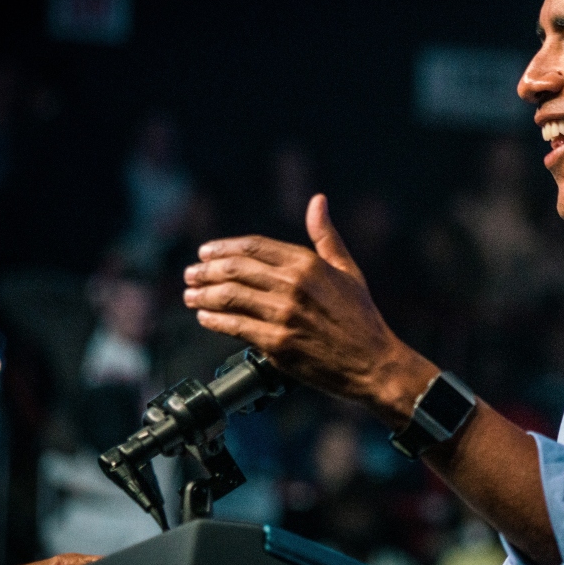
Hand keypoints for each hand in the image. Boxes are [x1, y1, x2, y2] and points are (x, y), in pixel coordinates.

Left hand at [183, 194, 434, 425]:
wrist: (373, 363)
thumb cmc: (362, 318)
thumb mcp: (348, 270)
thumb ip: (326, 236)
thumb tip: (318, 201)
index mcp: (308, 264)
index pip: (253, 246)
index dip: (223, 248)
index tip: (206, 252)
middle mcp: (293, 285)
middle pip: (234, 269)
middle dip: (205, 270)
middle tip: (191, 273)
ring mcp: (283, 315)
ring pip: (229, 296)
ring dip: (203, 294)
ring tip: (190, 295)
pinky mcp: (277, 343)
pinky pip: (234, 326)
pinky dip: (213, 320)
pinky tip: (205, 317)